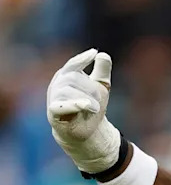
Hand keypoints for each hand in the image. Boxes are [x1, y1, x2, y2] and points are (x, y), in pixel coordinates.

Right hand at [46, 48, 120, 174]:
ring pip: (68, 91)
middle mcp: (57, 85)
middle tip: (99, 101)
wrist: (88, 130)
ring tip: (94, 109)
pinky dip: (73, 104)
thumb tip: (103, 55)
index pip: (72, 65)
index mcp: (67, 76)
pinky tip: (85, 105)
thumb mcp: (101, 87)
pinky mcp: (54, 113)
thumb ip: (102, 71)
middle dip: (91, 89)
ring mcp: (53, 99)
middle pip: (73, 78)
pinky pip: (59, 106)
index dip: (82, 59)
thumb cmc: (91, 106)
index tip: (93, 53)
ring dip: (87, 100)